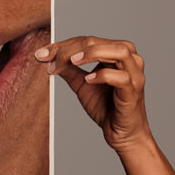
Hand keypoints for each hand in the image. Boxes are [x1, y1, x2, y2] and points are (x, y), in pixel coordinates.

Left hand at [35, 36, 149, 152]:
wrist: (121, 134)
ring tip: (72, 61)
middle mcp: (130, 60)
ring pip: (119, 52)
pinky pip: (122, 77)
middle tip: (50, 60)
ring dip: (92, 53)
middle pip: (98, 42)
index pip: (87, 40)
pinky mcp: (133, 92)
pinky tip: (88, 80)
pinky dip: (103, 75)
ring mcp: (134, 76)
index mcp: (116, 54)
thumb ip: (68, 69)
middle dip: (70, 49)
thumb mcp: (81, 84)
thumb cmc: (106, 106)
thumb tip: (46, 56)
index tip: (40, 54)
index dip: (62, 46)